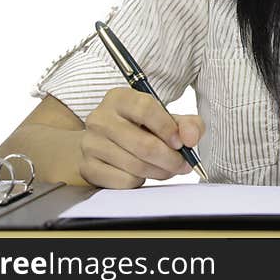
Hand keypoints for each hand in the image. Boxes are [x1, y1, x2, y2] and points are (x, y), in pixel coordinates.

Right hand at [78, 86, 205, 188]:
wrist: (100, 144)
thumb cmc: (137, 128)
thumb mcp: (164, 119)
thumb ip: (186, 124)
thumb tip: (191, 138)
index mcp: (120, 98)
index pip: (146, 109)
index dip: (168, 129)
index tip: (181, 143)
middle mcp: (101, 118)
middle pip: (143, 144)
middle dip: (170, 159)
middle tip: (182, 164)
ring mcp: (91, 143)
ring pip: (135, 166)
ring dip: (159, 172)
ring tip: (167, 169)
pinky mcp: (88, 167)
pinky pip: (124, 181)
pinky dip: (140, 181)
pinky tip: (142, 174)